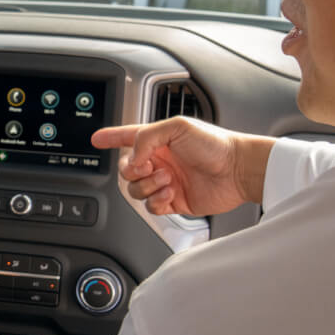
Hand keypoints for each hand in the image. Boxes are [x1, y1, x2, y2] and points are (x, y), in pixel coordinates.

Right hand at [90, 117, 276, 216]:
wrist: (238, 171)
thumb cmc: (216, 144)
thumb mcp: (178, 127)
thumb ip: (147, 137)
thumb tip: (132, 158)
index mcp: (158, 141)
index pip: (127, 137)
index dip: (110, 138)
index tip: (96, 139)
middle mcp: (159, 161)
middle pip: (126, 170)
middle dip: (133, 171)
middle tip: (150, 168)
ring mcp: (165, 182)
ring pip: (136, 191)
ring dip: (148, 187)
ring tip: (167, 181)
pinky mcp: (174, 201)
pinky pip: (151, 207)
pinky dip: (156, 202)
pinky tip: (170, 194)